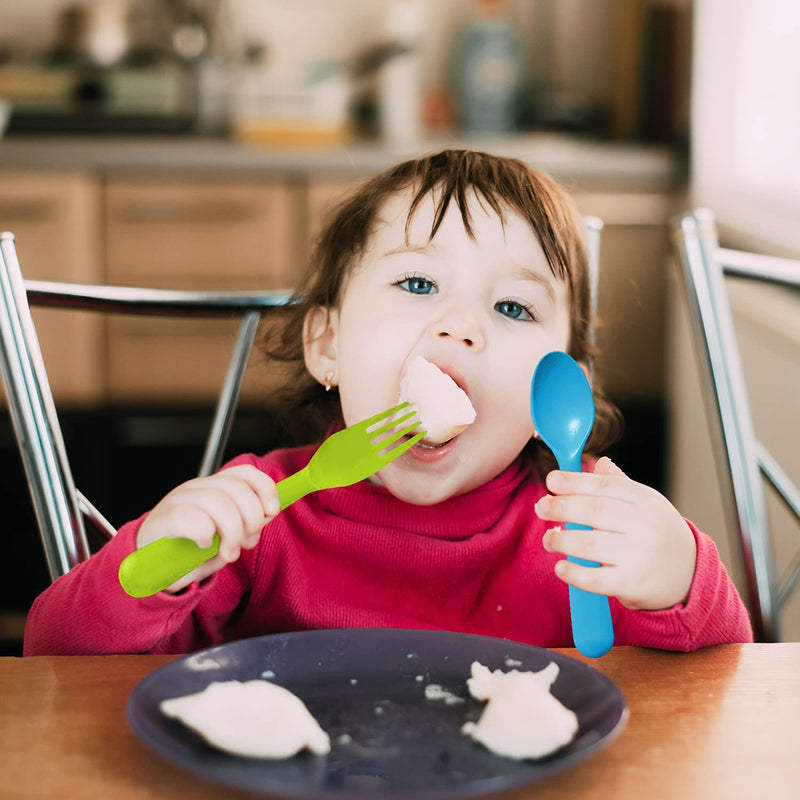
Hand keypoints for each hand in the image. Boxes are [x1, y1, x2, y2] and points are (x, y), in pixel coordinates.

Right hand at [136, 465, 279, 592]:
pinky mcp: (163, 518)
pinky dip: (205, 533)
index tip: (272, 512)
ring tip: (228, 552)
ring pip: (219, 502)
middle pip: (237, 489)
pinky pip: (192, 518)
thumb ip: (243, 527)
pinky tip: (204, 545)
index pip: (246, 474)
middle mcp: (198, 488)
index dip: (265, 489)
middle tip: (246, 543)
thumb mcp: (221, 539)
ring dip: (232, 532)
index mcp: (214, 488)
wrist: (147, 569)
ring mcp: (179, 500)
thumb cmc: (186, 552)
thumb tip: (264, 519)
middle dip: (251, 519)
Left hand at [536, 457, 696, 610]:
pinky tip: (561, 567)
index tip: (551, 480)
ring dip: (561, 540)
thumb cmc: (659, 534)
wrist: (690, 575)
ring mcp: (639, 556)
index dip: (574, 481)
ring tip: (548, 539)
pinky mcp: (632, 584)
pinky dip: (574, 573)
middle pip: (594, 511)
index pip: (604, 486)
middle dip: (561, 507)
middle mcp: (644, 525)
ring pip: (590, 544)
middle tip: (541, 507)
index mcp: (645, 500)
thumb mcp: (647, 504)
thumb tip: (599, 462)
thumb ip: (620, 485)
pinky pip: (595, 579)